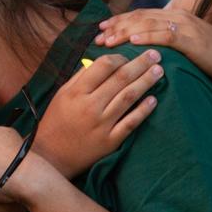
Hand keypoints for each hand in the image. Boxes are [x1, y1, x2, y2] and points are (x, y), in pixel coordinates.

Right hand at [32, 50, 162, 177]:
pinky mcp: (110, 141)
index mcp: (76, 92)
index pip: (103, 66)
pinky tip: (154, 100)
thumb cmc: (55, 121)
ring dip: (146, 82)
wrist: (51, 156)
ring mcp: (102, 124)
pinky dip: (143, 110)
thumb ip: (80, 77)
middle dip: (140, 64)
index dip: (118, 58)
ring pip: (129, 97)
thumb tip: (101, 62)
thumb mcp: (62, 95)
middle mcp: (90, 106)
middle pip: (121, 79)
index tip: (127, 57)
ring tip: (159, 71)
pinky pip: (131, 123)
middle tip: (155, 55)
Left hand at [97, 8, 211, 93]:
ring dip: (124, 31)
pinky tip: (132, 40)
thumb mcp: (188, 49)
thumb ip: (169, 45)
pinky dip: (147, 36)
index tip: (101, 29)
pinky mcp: (192, 39)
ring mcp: (186, 26)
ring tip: (106, 39)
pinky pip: (165, 35)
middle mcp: (178, 17)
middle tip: (96, 35)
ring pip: (147, 24)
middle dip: (116, 25)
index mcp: (176, 18)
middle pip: (139, 17)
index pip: (141, 15)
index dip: (119, 21)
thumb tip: (147, 54)